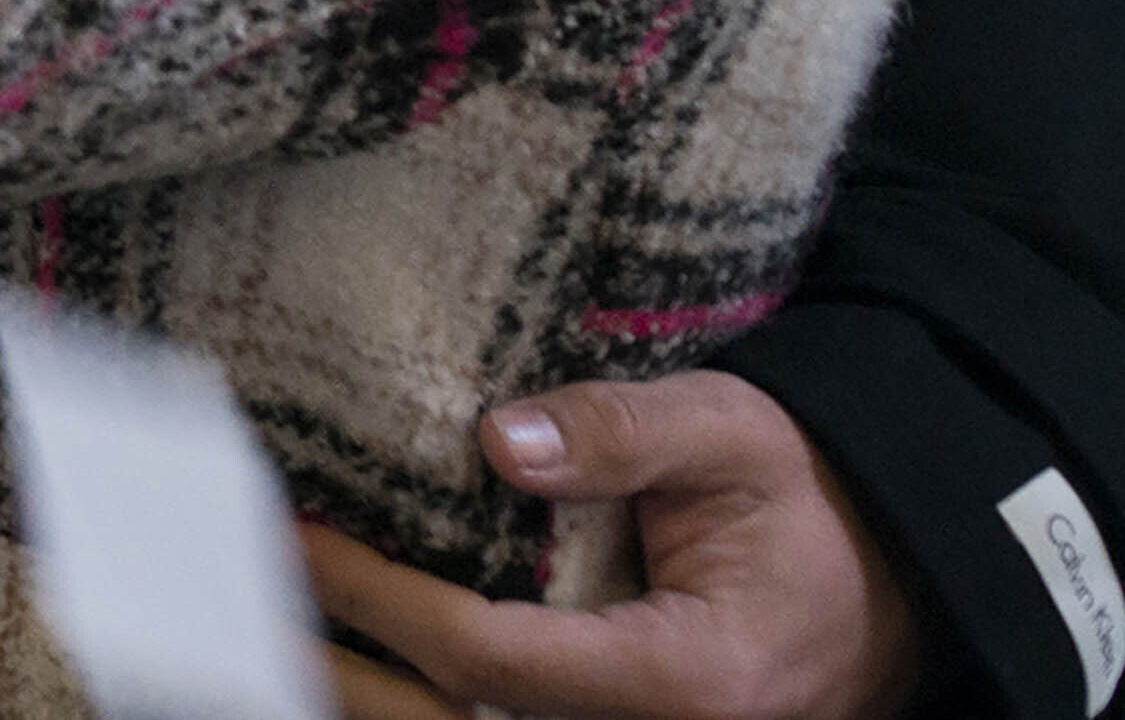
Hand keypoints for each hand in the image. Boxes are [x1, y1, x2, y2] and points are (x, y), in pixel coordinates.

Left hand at [302, 371, 920, 719]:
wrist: (890, 584)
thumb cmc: (807, 503)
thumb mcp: (733, 434)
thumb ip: (621, 432)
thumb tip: (495, 438)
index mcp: (683, 679)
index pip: (489, 657)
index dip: (385, 603)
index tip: (304, 540)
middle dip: (333, 669)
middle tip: (234, 597)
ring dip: (355, 695)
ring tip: (256, 629)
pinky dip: (408, 702)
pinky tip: (339, 657)